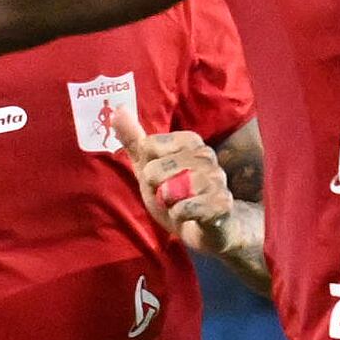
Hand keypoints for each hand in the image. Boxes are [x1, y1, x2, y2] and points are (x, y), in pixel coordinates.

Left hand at [109, 99, 232, 244]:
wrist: (211, 229)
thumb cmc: (179, 194)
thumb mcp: (151, 166)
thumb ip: (135, 140)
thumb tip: (117, 109)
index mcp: (190, 141)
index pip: (148, 145)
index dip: (147, 168)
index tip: (162, 177)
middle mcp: (206, 155)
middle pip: (154, 169)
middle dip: (156, 189)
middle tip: (170, 195)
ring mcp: (216, 179)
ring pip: (169, 191)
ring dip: (168, 204)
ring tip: (180, 205)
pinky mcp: (221, 204)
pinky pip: (183, 210)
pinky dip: (179, 217)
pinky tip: (189, 217)